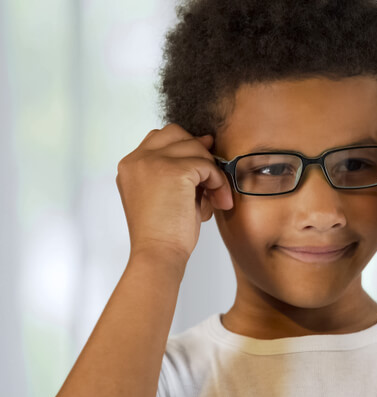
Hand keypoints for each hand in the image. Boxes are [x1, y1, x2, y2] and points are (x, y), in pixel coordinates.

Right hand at [116, 124, 232, 263]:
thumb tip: (206, 140)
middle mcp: (136, 159)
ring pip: (195, 147)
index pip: (161, 139)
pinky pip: (207, 165)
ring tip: (215, 198)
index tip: (202, 169)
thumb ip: (179, 168)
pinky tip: (217, 201)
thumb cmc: (164, 232)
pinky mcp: (173, 170)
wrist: (158, 254)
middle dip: (198, 152)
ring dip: (211, 171)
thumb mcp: (166, 193)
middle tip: (210, 179)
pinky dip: (218, 182)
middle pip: (176, 133)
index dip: (185, 149)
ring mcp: (152, 162)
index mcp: (130, 166)